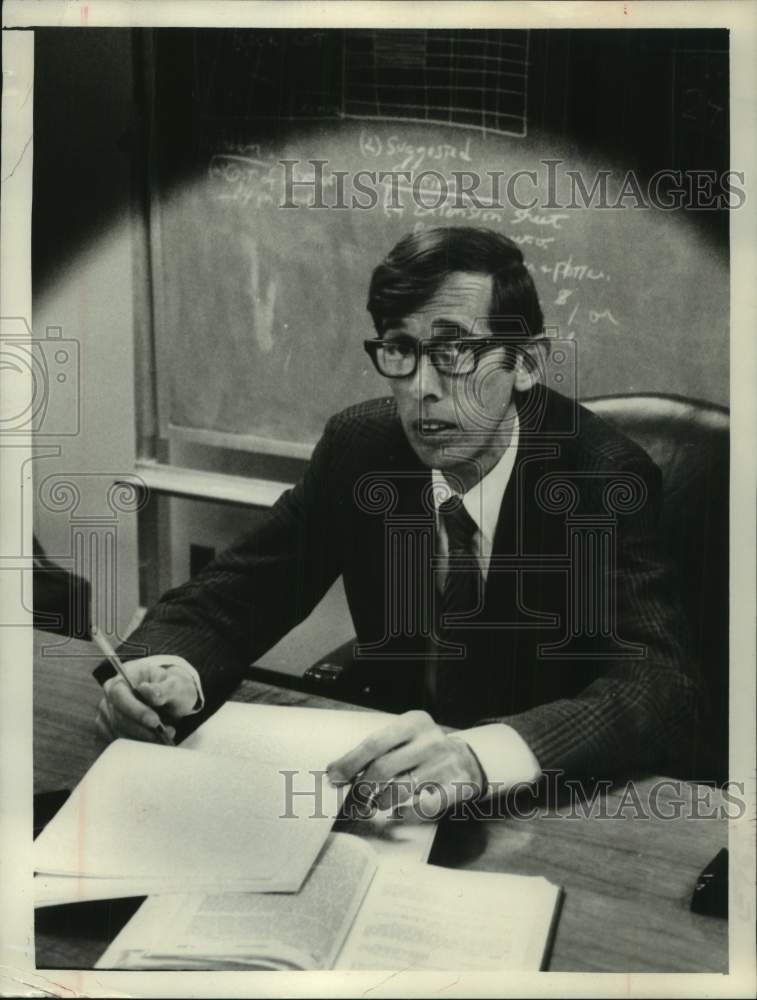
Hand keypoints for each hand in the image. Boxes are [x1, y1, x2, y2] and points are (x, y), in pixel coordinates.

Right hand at [95, 655, 197, 742]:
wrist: (171, 701)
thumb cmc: (172, 689)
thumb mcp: (176, 685)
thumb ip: (164, 688)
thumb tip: (146, 690)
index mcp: (124, 677)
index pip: (119, 694)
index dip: (135, 709)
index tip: (155, 721)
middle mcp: (111, 695)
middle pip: (118, 717)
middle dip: (143, 728)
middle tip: (167, 733)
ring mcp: (108, 713)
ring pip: (119, 732)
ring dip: (144, 738)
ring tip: (167, 735)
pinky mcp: (110, 729)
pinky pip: (121, 741)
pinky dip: (140, 744)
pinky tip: (157, 740)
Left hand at [326, 710, 485, 818]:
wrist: (468, 760)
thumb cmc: (423, 750)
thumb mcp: (405, 738)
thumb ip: (377, 750)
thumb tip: (338, 771)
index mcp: (414, 722)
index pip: (374, 742)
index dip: (350, 762)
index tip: (334, 776)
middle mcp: (430, 741)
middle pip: (383, 768)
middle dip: (361, 788)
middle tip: (351, 801)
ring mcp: (445, 765)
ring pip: (399, 791)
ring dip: (379, 802)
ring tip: (374, 804)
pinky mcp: (456, 788)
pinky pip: (421, 808)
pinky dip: (404, 813)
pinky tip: (398, 812)